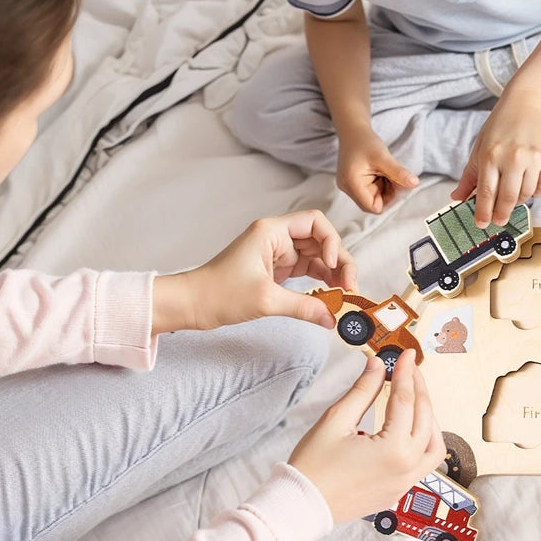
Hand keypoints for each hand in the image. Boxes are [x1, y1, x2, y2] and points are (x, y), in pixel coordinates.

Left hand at [151, 210, 356, 334]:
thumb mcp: (265, 300)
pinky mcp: (275, 269)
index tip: (334, 266)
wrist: (190, 305)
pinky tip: (330, 295)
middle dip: (338, 260)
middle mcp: (276, 237)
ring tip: (345, 293)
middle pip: (320, 239)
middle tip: (349, 287)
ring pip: (316, 255)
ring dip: (332, 272)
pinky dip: (319, 281)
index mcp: (271, 231)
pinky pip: (305, 270)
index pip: (315, 222)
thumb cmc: (219, 293)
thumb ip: (304, 307)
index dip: (332, 241)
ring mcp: (276, 253)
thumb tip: (333, 318)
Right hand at [288, 350, 445, 523]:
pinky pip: (424, 464)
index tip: (406, 355)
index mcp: (393, 449)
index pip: (405, 400)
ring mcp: (404, 484)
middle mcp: (406, 468)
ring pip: (434, 446)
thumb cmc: (314, 465)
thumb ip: (362, 390)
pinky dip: (423, 441)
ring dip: (429, 418)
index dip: (405, 373)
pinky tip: (409, 428)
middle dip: (419, 389)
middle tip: (408, 369)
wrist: (302, 506)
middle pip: (425, 419)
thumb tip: (377, 365)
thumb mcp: (336, 420)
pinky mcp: (397, 492)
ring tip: (414, 398)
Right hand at [336, 125, 418, 213]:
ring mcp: (349, 187)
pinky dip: (380, 184)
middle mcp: (347, 188)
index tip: (398, 184)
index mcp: (352, 184)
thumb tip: (415, 184)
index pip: (373, 207)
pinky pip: (370, 191)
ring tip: (388, 171)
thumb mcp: (383, 157)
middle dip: (388, 193)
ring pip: (373, 198)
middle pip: (373, 204)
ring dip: (385, 188)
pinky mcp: (353, 183)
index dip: (389, 200)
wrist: (353, 130)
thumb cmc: (365, 141)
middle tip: (396, 176)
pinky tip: (382, 172)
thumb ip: (398, 172)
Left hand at [451, 89, 540, 227]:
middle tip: (498, 221)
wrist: (526, 107)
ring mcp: (532, 159)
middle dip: (501, 214)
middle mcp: (512, 158)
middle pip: (507, 198)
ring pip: (526, 194)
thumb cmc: (499, 129)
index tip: (482, 224)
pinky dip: (536, 191)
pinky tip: (528, 187)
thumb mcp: (479, 150)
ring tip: (512, 197)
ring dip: (518, 201)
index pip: (486, 192)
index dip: (483, 212)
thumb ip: (469, 176)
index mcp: (490, 156)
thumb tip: (457, 199)